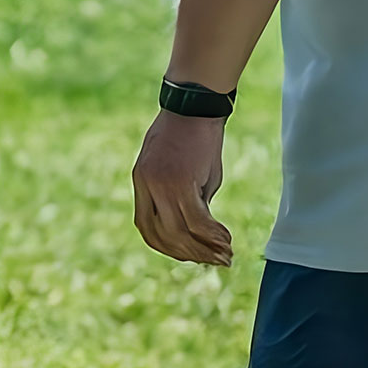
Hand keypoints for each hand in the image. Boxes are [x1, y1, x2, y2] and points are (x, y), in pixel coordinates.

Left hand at [132, 110, 232, 265]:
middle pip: (162, 235)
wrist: (197, 106)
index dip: (167, 247)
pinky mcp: (180, 181)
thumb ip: (183, 199)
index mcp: (141, 182)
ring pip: (179, 232)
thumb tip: (198, 230)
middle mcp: (146, 186)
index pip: (146, 228)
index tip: (189, 255)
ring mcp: (160, 185)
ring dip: (203, 249)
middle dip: (188, 254)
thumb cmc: (194, 136)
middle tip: (213, 261)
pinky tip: (226, 239)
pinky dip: (211, 235)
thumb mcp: (183, 171)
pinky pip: (195, 219)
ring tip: (224, 255)